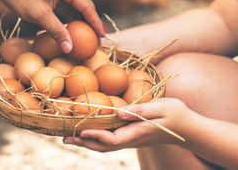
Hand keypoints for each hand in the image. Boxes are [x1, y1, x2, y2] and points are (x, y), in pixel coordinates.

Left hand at [0, 0, 104, 52]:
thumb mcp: (39, 15)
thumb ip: (56, 31)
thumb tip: (70, 48)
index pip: (87, 6)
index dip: (96, 23)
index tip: (103, 37)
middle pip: (84, 5)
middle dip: (90, 23)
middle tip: (97, 40)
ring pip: (75, 6)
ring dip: (79, 21)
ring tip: (86, 38)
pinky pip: (66, 5)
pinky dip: (69, 17)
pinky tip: (71, 30)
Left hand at [63, 98, 189, 151]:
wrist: (188, 128)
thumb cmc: (177, 115)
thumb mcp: (162, 107)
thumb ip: (140, 110)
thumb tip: (118, 112)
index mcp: (137, 133)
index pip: (112, 139)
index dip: (95, 136)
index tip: (80, 131)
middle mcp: (131, 139)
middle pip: (103, 146)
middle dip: (83, 142)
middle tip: (64, 137)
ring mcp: (131, 139)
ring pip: (105, 145)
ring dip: (86, 141)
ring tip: (69, 136)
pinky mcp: (131, 135)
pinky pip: (110, 139)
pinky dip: (95, 137)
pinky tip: (87, 131)